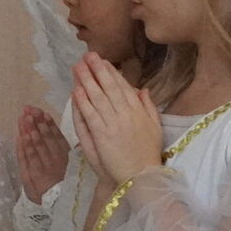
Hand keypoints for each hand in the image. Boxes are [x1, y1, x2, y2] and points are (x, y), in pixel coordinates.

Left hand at [17, 105, 68, 199]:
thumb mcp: (77, 168)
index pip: (57, 136)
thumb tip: (78, 139)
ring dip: (29, 130)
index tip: (42, 112)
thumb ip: (76, 152)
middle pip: (45, 137)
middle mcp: (56, 159)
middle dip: (36, 122)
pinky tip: (20, 136)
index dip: (49, 123)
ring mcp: (44, 167)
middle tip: (29, 110)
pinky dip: (23, 146)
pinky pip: (28, 158)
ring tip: (24, 118)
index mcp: (67, 155)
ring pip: (36, 145)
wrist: (59, 206)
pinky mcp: (33, 175)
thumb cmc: (67, 186)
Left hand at [71, 53, 161, 185]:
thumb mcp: (155, 127)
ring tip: (77, 67)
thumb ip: (149, 106)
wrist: (141, 175)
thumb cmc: (148, 153)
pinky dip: (82, 102)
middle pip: (108, 87)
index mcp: (138, 110)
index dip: (110, 72)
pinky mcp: (101, 135)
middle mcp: (125, 113)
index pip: (122, 86)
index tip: (102, 61)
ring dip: (86, 80)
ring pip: (97, 97)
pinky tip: (75, 90)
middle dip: (96, 70)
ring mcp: (112, 123)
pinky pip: (90, 115)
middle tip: (86, 55)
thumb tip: (143, 89)